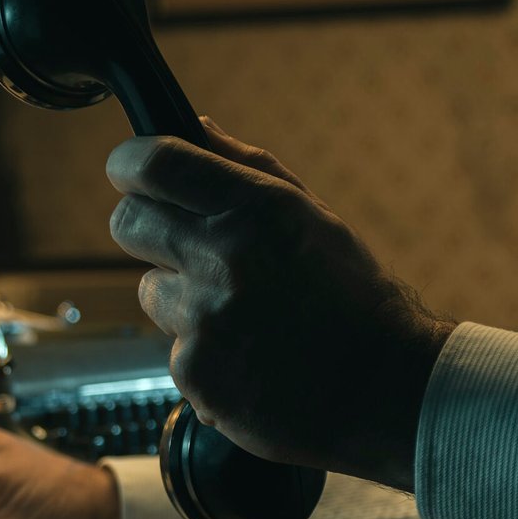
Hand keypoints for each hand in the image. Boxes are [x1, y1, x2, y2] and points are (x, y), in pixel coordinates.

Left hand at [106, 118, 454, 489]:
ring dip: (180, 298)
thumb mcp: (311, 218)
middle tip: (181, 245)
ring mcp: (205, 319)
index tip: (130, 171)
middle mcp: (225, 258)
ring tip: (241, 316)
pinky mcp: (194, 371)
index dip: (129, 164)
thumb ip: (246, 168)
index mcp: (258, 209)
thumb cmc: (353, 299)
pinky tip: (248, 360)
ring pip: (149, 289)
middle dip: (145, 228)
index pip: (156, 164)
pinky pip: (172, 347)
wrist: (389, 392)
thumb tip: (192, 126)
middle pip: (128, 222)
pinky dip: (201, 353)